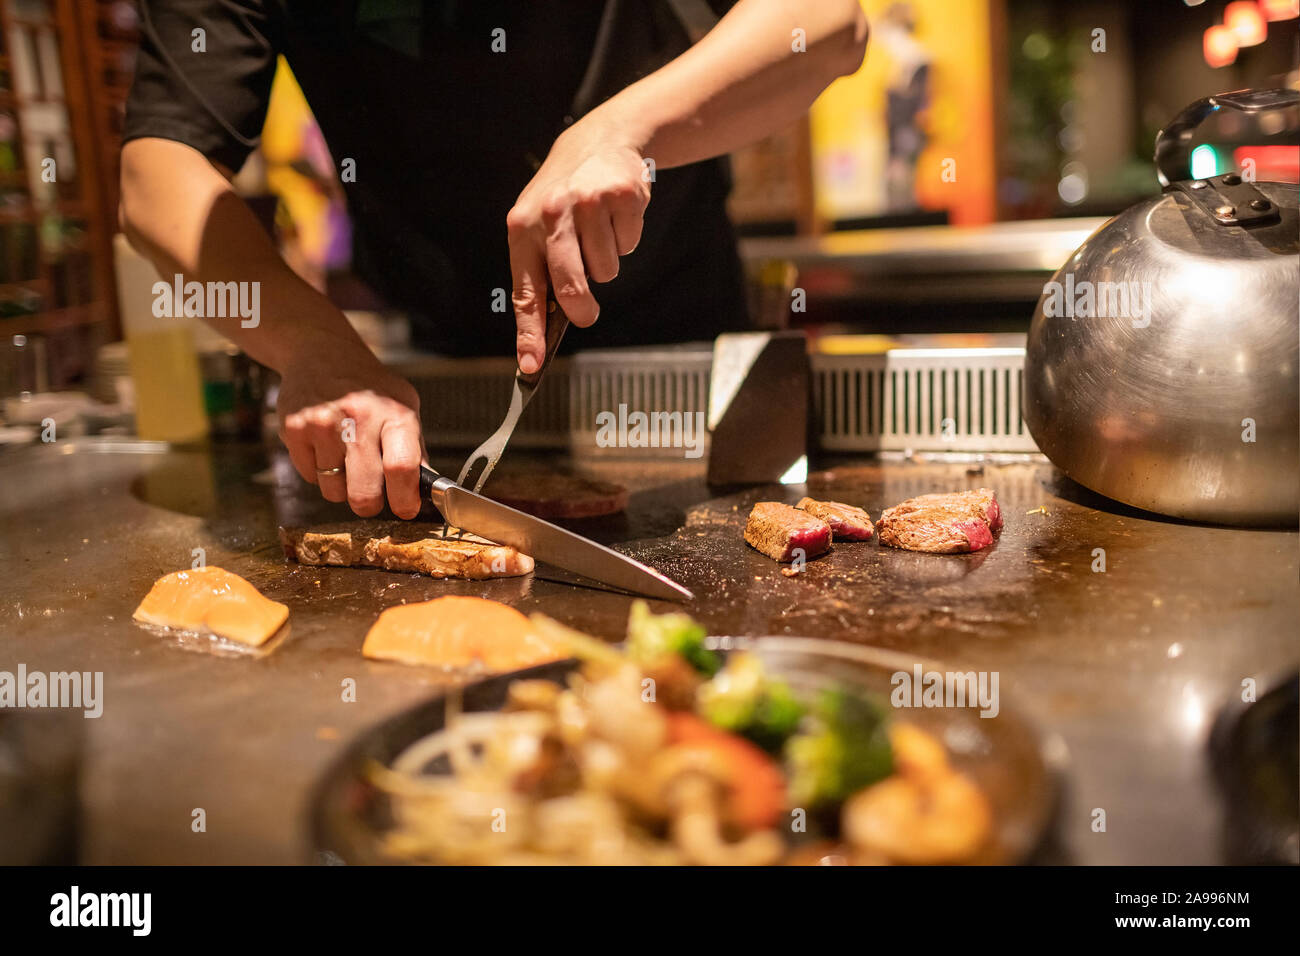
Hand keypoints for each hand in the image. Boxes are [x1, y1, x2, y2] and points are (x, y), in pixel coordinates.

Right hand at [277, 348, 423, 518]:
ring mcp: (323, 424)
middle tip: (370, 497)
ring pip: (334, 491)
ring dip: (341, 487)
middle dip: (369, 504)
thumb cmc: (369, 386)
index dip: (404, 498)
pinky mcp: (294, 429)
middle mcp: (359, 418)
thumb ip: (415, 448)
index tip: (405, 510)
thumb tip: (426, 489)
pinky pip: (309, 477)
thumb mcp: (404, 406)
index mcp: (394, 414)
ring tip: (344, 459)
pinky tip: (324, 447)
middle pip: (364, 492)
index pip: (402, 467)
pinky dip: (319, 472)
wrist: (321, 352)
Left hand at [506, 123, 650, 372]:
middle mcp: (551, 213)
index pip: (526, 292)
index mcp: (523, 227)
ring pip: (606, 270)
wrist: (598, 142)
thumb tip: (546, 330)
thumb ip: (541, 271)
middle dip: (581, 310)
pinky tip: (614, 216)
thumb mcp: (538, 226)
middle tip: (587, 315)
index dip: (529, 334)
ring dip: (606, 263)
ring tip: (597, 233)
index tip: (531, 367)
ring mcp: (588, 203)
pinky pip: (628, 246)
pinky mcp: (621, 196)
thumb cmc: (563, 200)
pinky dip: (625, 239)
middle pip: (571, 287)